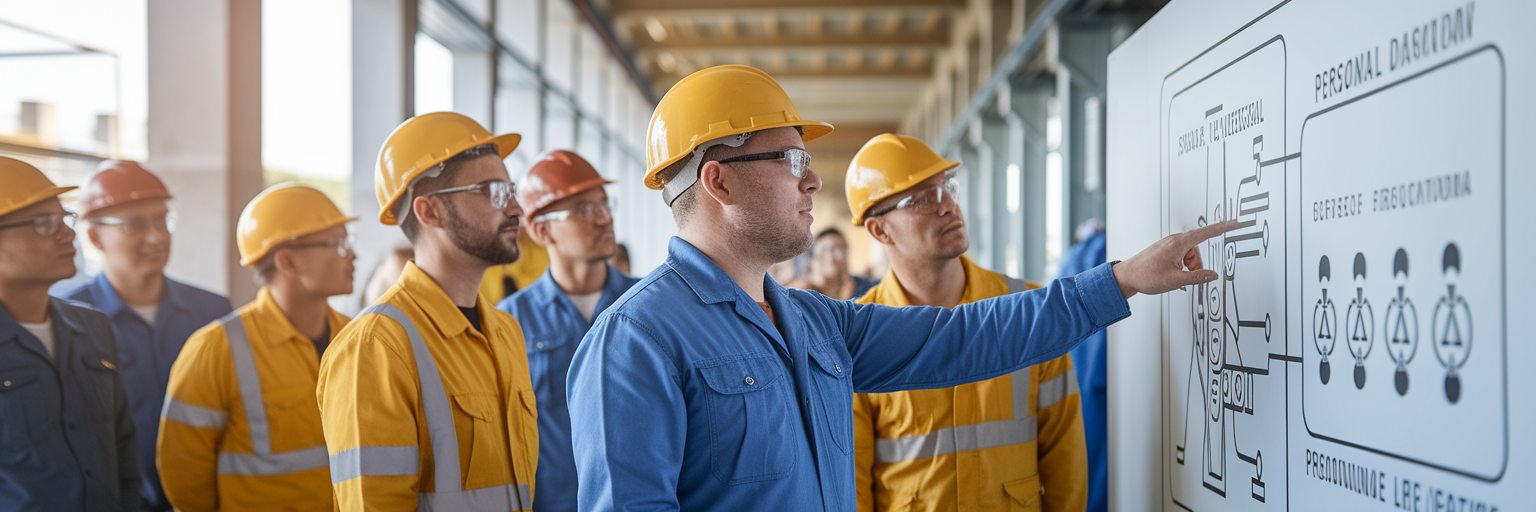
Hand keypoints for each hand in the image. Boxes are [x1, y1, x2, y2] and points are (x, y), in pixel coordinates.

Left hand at [1111, 220, 1238, 298]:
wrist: (1126, 276)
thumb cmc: (1146, 276)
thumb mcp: (1176, 280)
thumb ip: (1197, 277)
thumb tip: (1212, 275)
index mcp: (1178, 243)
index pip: (1206, 233)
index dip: (1223, 228)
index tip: (1235, 222)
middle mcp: (1174, 240)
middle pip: (1197, 250)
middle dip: (1196, 265)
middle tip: (1185, 277)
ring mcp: (1168, 244)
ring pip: (1190, 254)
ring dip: (1188, 267)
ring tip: (1174, 276)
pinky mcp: (1165, 249)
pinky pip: (1181, 256)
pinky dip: (1181, 265)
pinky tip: (1170, 274)